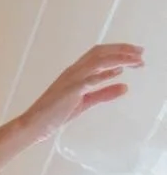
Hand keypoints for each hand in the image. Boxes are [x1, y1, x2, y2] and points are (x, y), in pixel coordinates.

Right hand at [21, 43, 144, 141]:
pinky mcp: (69, 91)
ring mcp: (71, 80)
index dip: (118, 50)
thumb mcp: (85, 102)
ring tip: (137, 61)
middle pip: (100, 52)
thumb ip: (104, 93)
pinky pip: (88, 79)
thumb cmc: (54, 114)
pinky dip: (103, 74)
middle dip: (123, 50)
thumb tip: (125, 86)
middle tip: (142, 52)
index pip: (99, 54)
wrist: (33, 125)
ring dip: (119, 59)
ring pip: (98, 61)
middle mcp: (74, 71)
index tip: (136, 53)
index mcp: (76, 72)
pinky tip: (118, 72)